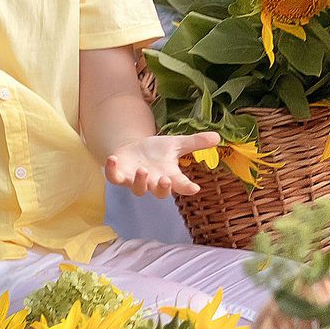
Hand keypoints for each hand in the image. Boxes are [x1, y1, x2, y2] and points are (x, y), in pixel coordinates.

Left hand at [103, 131, 218, 198]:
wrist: (133, 150)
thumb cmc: (156, 151)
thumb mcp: (176, 144)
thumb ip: (195, 143)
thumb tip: (218, 137)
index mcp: (169, 175)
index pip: (181, 185)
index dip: (187, 188)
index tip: (194, 188)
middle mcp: (152, 182)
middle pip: (159, 192)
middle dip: (162, 187)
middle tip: (165, 180)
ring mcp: (135, 180)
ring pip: (138, 189)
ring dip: (140, 181)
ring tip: (143, 170)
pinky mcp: (119, 175)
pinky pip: (114, 178)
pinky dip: (111, 170)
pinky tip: (112, 159)